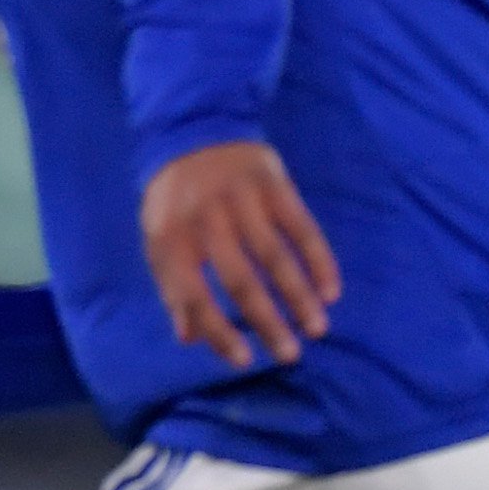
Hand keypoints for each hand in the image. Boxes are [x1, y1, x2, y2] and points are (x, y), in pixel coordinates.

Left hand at [140, 140, 340, 368]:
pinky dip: (319, 260)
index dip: (218, 331)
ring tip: (316, 329)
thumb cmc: (175, 196)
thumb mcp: (158, 236)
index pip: (194, 294)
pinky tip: (330, 290)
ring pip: (276, 257)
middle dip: (267, 322)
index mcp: (171, 236)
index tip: (244, 360)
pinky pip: (302, 228)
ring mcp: (243, 201)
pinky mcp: (275, 186)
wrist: (195, 129)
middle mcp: (207, 220)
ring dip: (299, 297)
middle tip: (289, 355)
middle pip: (241, 280)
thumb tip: (188, 337)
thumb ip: (172, 284)